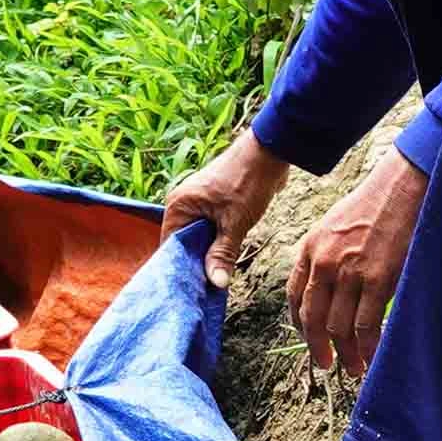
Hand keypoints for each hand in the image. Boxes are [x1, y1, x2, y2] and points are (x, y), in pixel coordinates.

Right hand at [157, 129, 290, 289]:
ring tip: (215, 278)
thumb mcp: (236, 223)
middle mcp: (182, 203)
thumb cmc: (249, 181)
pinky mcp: (212, 203)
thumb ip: (222, 254)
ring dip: (208, 254)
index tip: (190, 289)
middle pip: (183, 243)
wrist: (271, 151)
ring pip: (198, 238)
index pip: (170, 246)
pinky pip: (209, 229)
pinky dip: (215, 243)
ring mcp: (197, 203)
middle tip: (205, 289)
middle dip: (195, 264)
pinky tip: (223, 260)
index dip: (180, 268)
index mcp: (179, 205)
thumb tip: (216, 283)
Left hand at [290, 148, 427, 378]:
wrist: (400, 188)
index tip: (311, 342)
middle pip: (314, 318)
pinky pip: (366, 323)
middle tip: (327, 365)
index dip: (301, 326)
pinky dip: (368, 345)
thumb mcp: (334, 226)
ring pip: (339, 326)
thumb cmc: (372, 205)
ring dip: (347, 353)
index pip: (295, 297)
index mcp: (309, 249)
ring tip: (354, 367)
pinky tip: (372, 356)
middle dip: (319, 348)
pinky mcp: (377, 279)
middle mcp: (323, 263)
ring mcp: (349, 272)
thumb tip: (327, 289)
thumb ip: (324, 256)